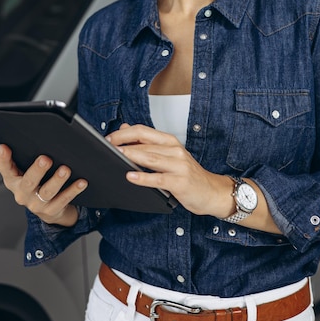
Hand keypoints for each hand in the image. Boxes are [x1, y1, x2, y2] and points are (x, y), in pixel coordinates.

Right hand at [0, 144, 87, 226]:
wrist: (48, 210)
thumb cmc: (38, 183)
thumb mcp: (26, 170)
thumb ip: (27, 154)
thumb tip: (35, 133)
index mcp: (14, 180)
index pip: (5, 169)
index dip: (3, 159)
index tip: (4, 147)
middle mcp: (22, 193)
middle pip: (28, 182)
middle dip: (37, 170)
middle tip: (45, 159)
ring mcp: (36, 204)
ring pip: (47, 192)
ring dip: (57, 180)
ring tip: (65, 170)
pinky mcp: (51, 211)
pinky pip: (63, 200)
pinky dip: (73, 190)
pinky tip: (81, 182)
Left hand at [107, 123, 233, 216]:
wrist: (212, 192)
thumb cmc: (188, 174)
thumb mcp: (169, 155)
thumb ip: (147, 143)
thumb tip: (125, 128)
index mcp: (170, 142)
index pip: (143, 131)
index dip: (124, 133)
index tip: (109, 138)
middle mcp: (175, 150)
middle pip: (145, 142)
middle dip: (123, 142)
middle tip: (107, 145)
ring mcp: (179, 166)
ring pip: (150, 158)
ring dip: (131, 156)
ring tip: (116, 155)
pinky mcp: (180, 182)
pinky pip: (158, 179)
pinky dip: (143, 177)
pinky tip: (131, 176)